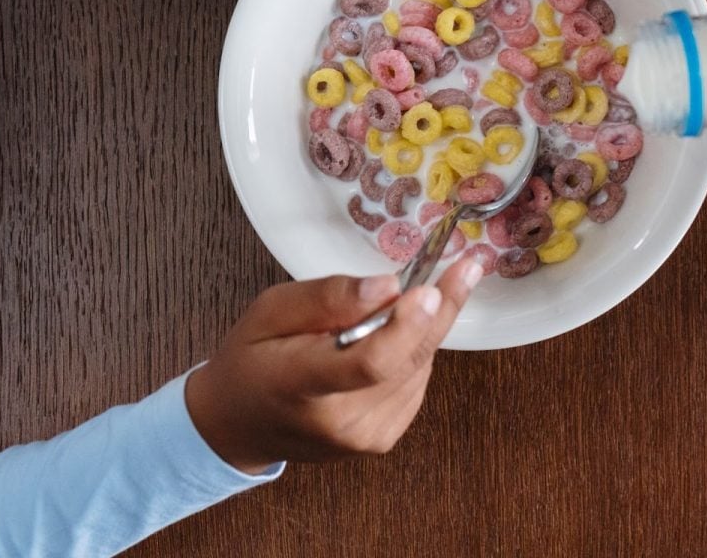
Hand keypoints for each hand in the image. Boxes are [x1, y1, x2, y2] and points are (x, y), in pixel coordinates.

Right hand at [184, 260, 481, 473]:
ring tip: (407, 302)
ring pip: (419, 366)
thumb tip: (388, 286)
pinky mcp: (383, 439)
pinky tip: (391, 338)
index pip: (367, 363)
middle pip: (407, 361)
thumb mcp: (271, 309)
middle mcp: (340, 420)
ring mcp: (365, 436)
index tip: (431, 288)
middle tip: (466, 268)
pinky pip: (416, 380)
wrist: (240, 424)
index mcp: (301, 385)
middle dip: (441, 310)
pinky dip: (413, 352)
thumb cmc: (253, 358)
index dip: (406, 326)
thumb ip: (328, 298)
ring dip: (422, 329)